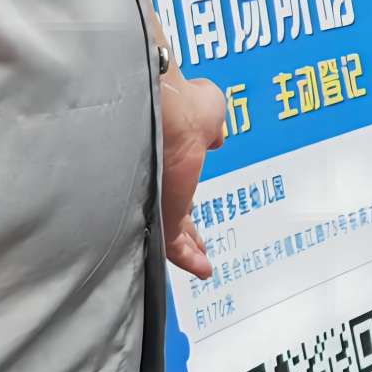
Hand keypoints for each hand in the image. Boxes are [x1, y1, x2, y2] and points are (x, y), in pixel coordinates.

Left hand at [157, 70, 229, 277]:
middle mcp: (157, 175)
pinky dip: (189, 258)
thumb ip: (212, 123)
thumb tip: (215, 137)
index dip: (185, 192)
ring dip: (188, 250)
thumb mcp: (209, 105)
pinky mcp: (162, 213)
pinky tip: (204, 270)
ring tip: (202, 267)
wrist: (163, 108)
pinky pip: (173, 243)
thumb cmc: (182, 101)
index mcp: (168, 149)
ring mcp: (157, 195)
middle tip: (196, 244)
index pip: (174, 178)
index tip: (193, 203)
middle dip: (186, 229)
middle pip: (171, 208)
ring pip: (170, 230)